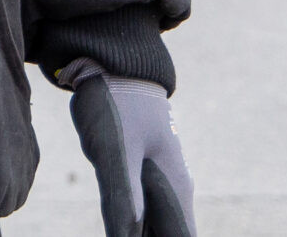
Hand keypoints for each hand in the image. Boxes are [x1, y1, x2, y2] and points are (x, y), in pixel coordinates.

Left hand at [69, 72, 195, 236]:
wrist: (112, 66)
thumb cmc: (116, 103)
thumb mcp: (114, 149)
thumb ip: (123, 194)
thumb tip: (127, 236)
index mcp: (175, 188)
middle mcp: (173, 189)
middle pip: (169, 234)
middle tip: (120, 234)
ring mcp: (158, 181)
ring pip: (155, 225)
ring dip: (140, 233)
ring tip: (119, 231)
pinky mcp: (140, 173)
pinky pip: (140, 210)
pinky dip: (130, 224)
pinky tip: (116, 227)